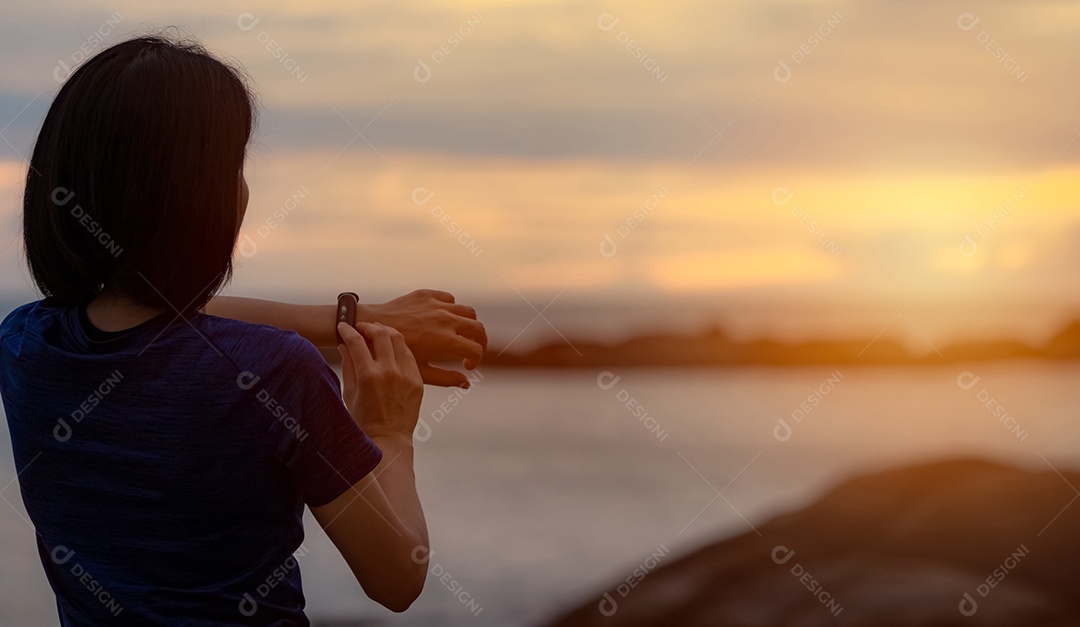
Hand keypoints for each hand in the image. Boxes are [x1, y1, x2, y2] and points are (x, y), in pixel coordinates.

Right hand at [337, 322, 422, 440]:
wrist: (388, 439)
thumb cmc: (366, 422)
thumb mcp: (349, 393)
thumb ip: (349, 365)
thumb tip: (344, 346)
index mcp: (369, 376)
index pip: (356, 342)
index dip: (348, 330)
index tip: (344, 327)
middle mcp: (389, 372)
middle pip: (381, 334)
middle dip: (368, 326)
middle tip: (361, 327)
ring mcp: (406, 375)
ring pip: (399, 339)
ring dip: (386, 331)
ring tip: (377, 333)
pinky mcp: (417, 380)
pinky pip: (410, 355)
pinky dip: (399, 347)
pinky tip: (392, 348)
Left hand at [360, 289, 486, 387]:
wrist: (367, 326)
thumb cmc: (390, 355)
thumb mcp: (420, 371)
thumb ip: (446, 378)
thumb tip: (466, 383)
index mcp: (445, 341)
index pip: (476, 349)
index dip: (476, 359)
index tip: (467, 365)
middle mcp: (445, 320)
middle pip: (478, 329)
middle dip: (480, 342)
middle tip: (471, 350)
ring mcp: (436, 306)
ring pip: (468, 312)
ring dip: (469, 324)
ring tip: (460, 334)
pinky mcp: (426, 295)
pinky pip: (449, 299)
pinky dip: (452, 308)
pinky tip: (443, 319)